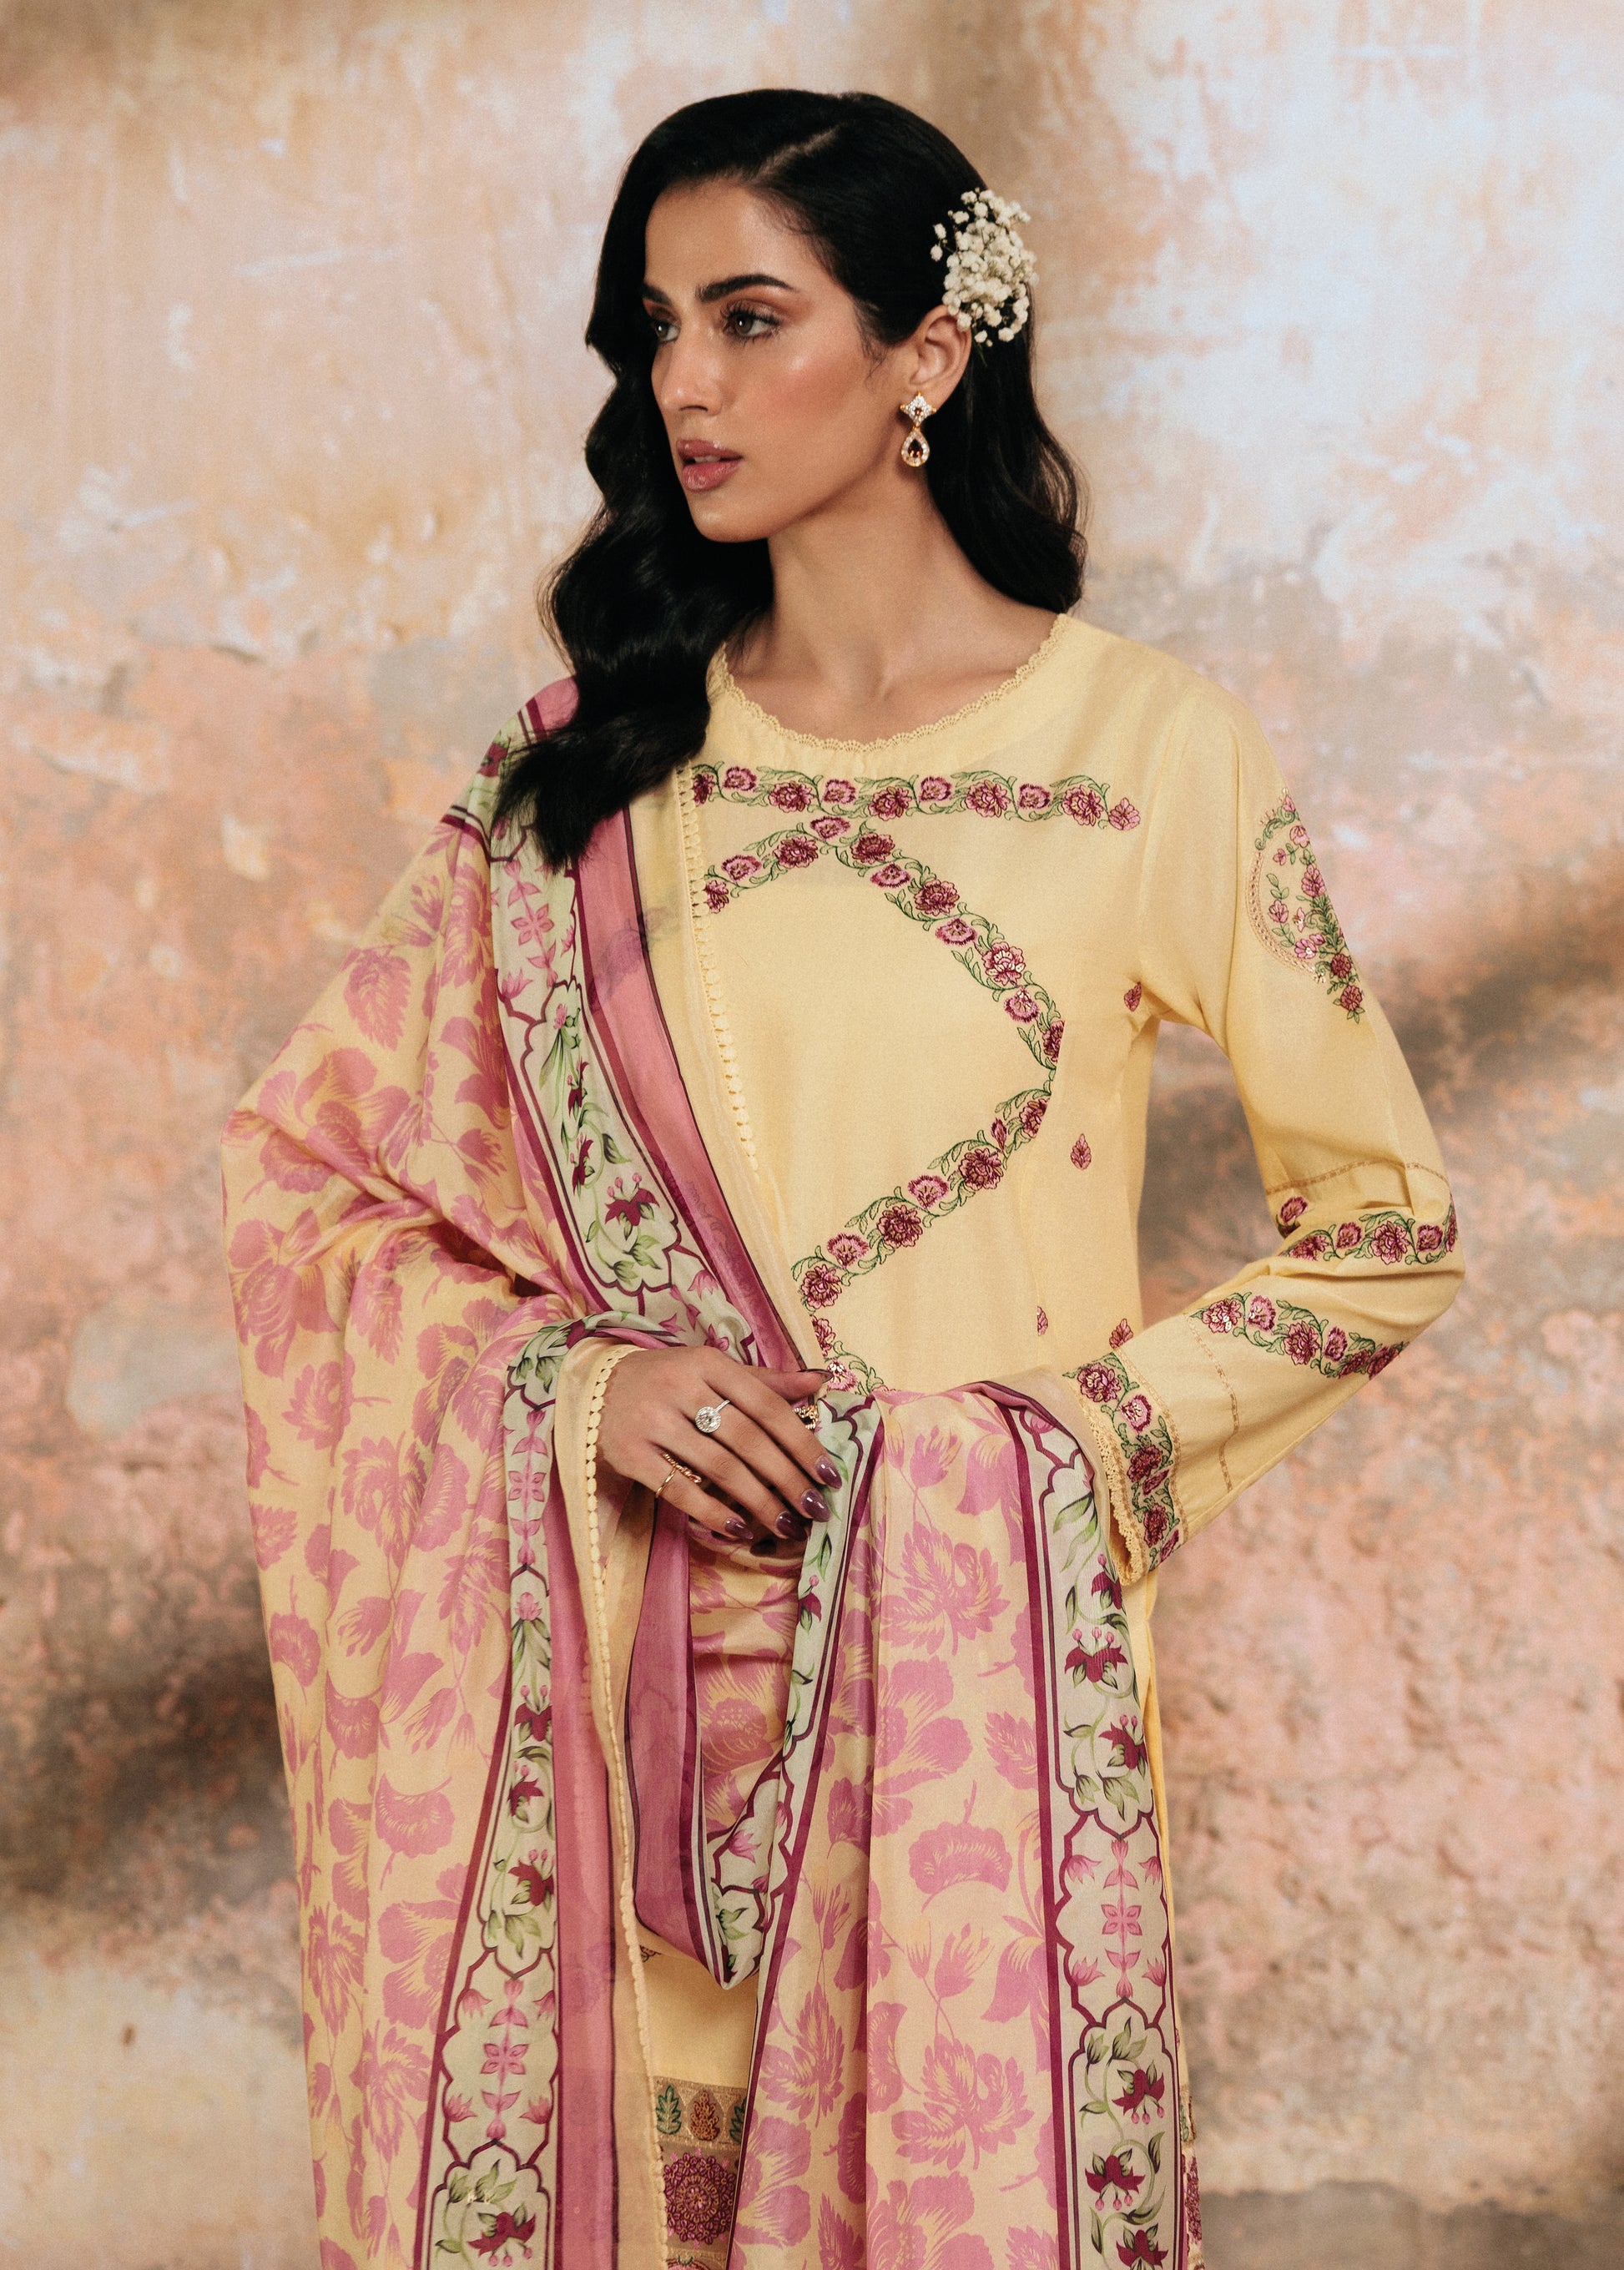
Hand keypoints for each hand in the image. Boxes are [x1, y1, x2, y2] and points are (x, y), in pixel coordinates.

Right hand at [597, 1347, 835, 1552]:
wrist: (596, 1386)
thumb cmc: (669, 1379)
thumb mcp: (712, 1370)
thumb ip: (765, 1381)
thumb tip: (819, 1383)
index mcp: (709, 1363)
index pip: (767, 1406)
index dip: (802, 1442)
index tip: (829, 1475)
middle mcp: (681, 1388)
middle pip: (747, 1440)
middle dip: (787, 1479)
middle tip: (815, 1509)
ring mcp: (652, 1421)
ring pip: (718, 1467)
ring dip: (758, 1501)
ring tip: (786, 1524)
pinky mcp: (628, 1453)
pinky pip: (678, 1489)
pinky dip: (711, 1512)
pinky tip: (737, 1529)